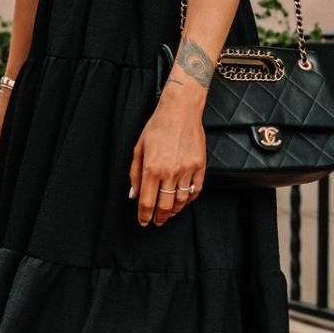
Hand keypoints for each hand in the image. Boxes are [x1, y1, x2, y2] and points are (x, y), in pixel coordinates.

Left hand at [128, 84, 206, 226]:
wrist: (180, 110)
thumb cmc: (157, 127)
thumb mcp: (139, 148)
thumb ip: (134, 174)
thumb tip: (133, 195)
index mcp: (152, 168)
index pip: (147, 202)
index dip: (144, 215)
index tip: (143, 221)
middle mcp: (170, 172)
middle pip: (165, 206)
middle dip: (160, 217)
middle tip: (157, 221)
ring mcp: (187, 170)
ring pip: (182, 201)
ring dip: (175, 210)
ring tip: (169, 212)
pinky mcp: (200, 166)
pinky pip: (196, 190)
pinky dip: (190, 199)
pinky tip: (184, 199)